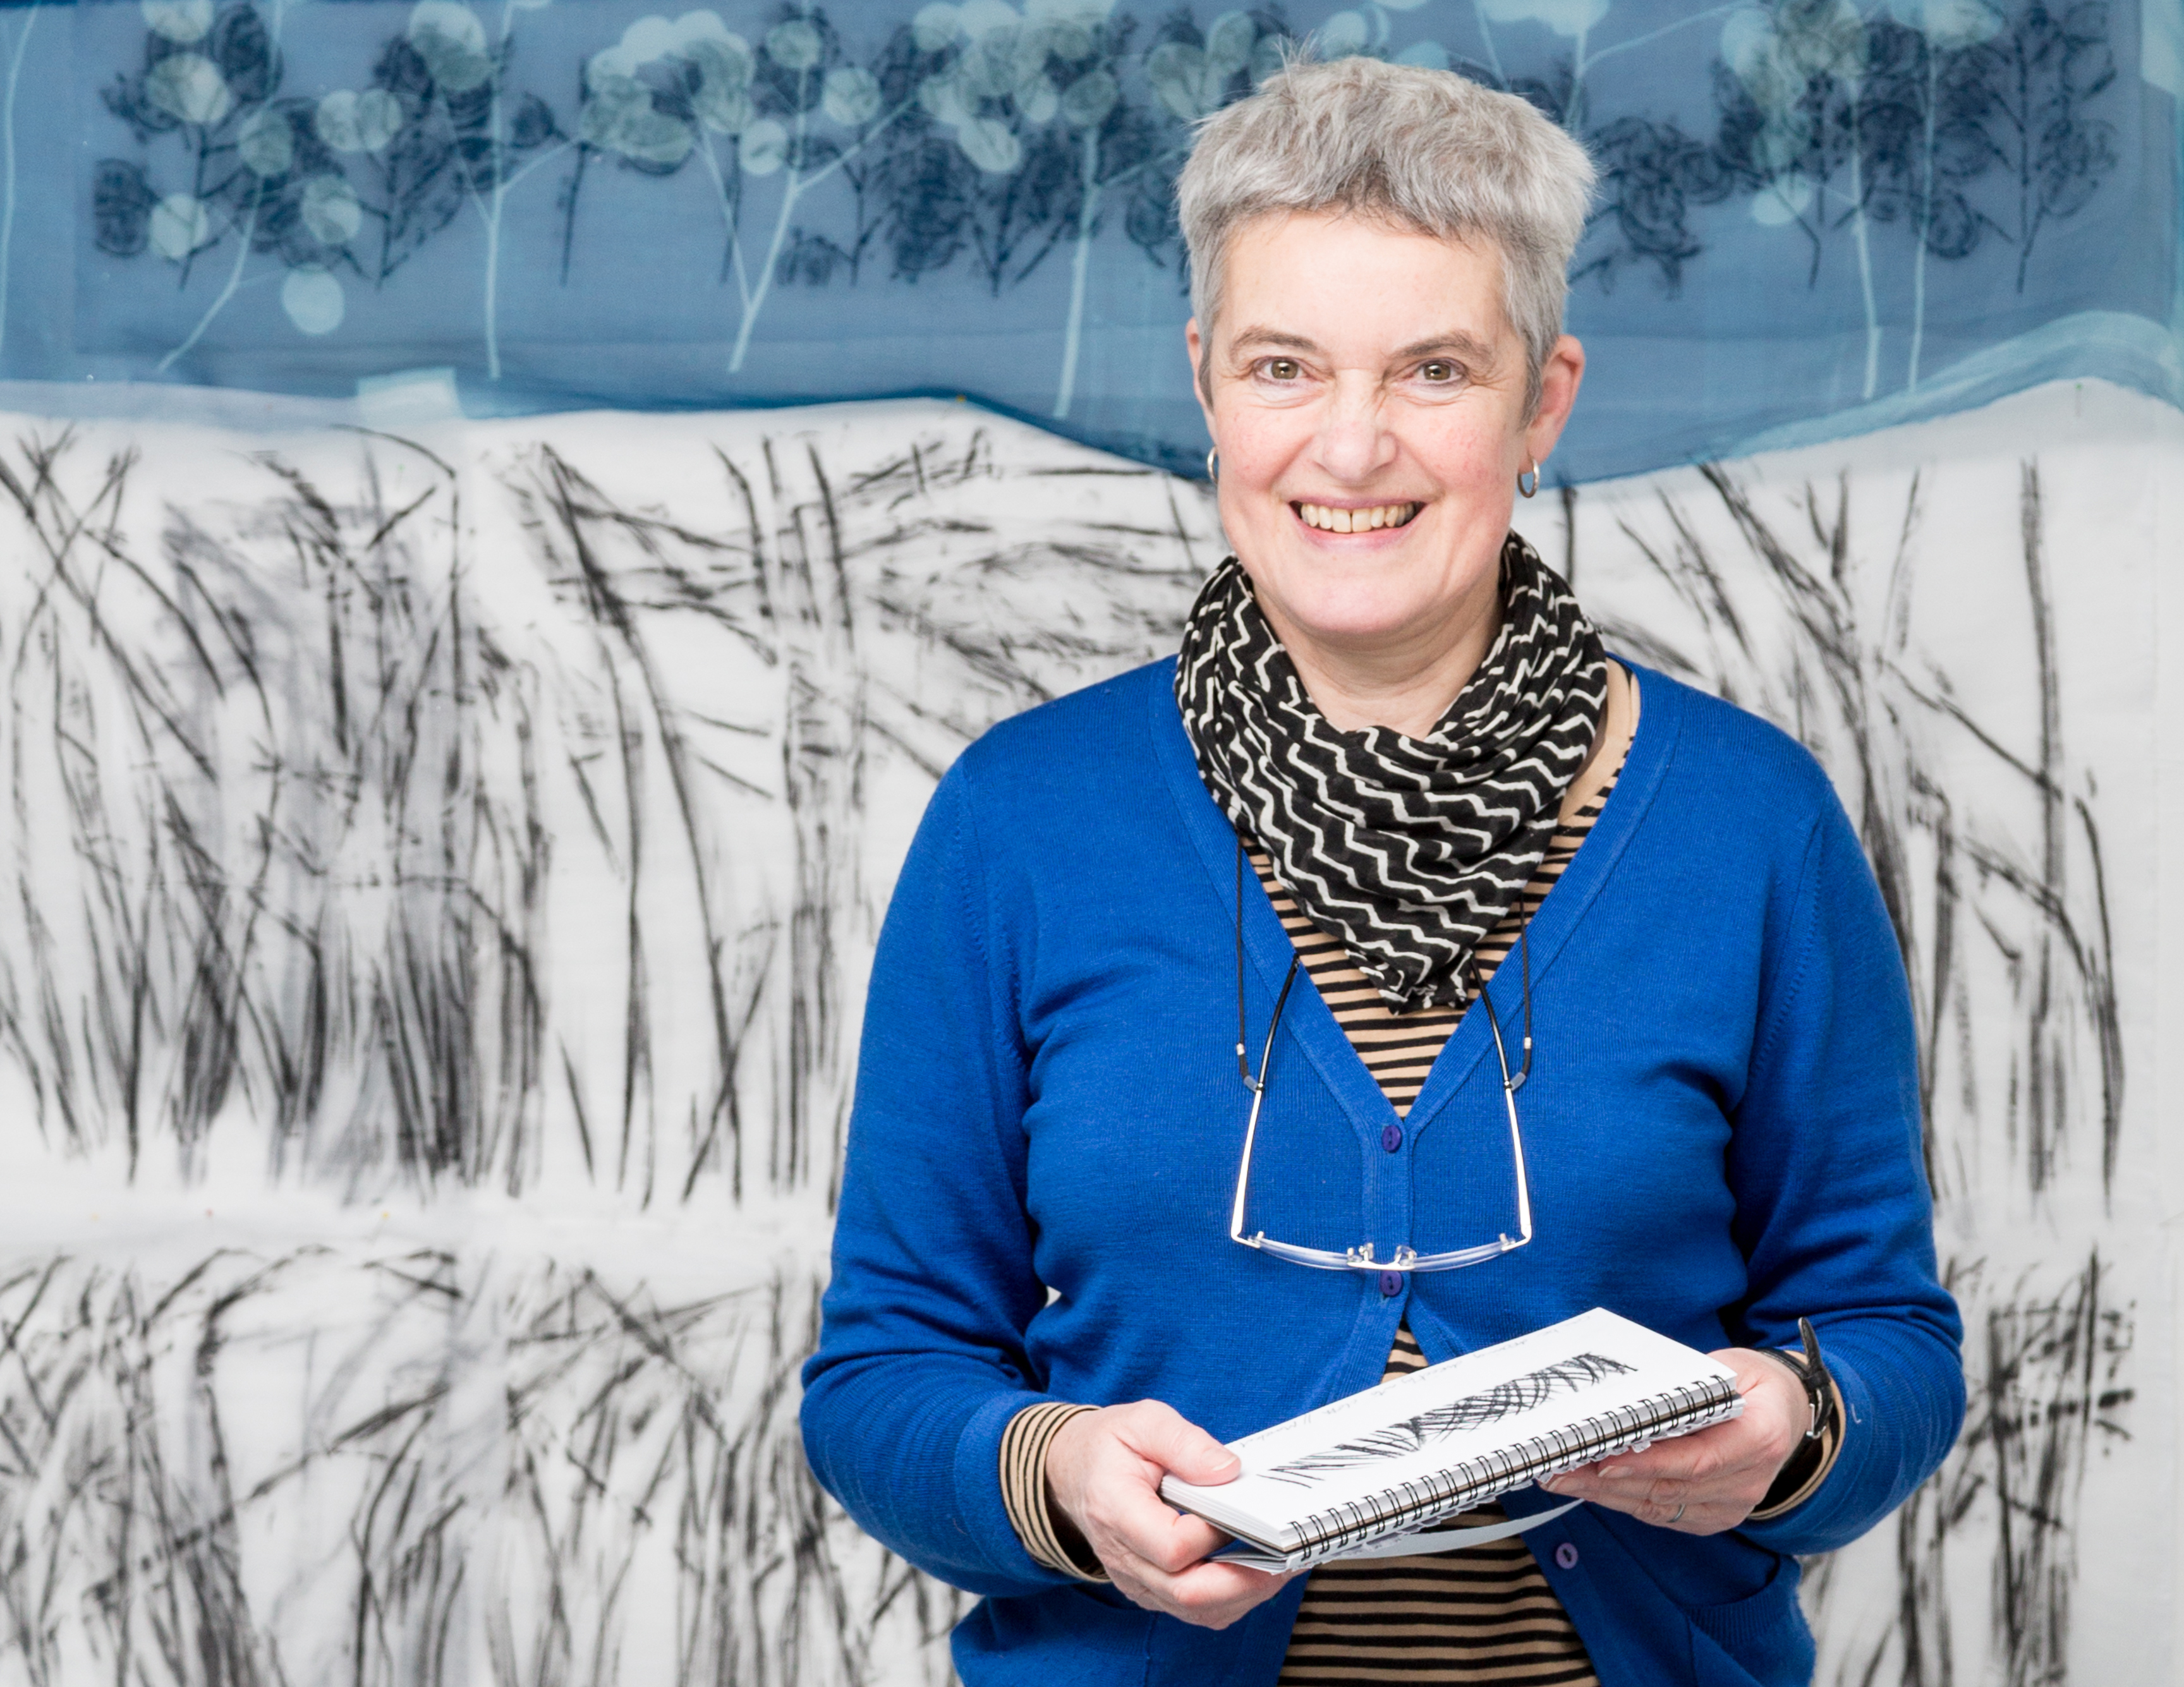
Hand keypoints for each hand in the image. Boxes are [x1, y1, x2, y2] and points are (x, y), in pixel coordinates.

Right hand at [1045, 1400, 1298, 1627]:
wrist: (1075, 1473)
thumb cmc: (1111, 1446)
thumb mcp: (1144, 1422)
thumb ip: (1185, 1443)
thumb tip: (1228, 1470)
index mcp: (1115, 1511)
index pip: (1172, 1547)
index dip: (1212, 1533)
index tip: (1237, 1507)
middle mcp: (1123, 1558)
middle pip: (1188, 1593)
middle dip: (1246, 1580)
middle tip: (1286, 1554)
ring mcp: (1137, 1581)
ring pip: (1197, 1611)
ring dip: (1246, 1593)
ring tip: (1280, 1563)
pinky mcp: (1151, 1590)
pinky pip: (1196, 1610)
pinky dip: (1232, 1598)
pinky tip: (1255, 1570)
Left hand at [1539, 1349, 1807, 1532]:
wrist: (1787, 1413)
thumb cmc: (1752, 1383)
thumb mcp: (1729, 1368)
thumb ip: (1688, 1387)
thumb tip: (1631, 1399)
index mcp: (1760, 1439)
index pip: (1697, 1460)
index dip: (1649, 1464)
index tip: (1604, 1460)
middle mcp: (1749, 1481)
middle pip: (1670, 1488)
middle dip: (1609, 1481)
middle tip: (1561, 1467)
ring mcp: (1734, 1504)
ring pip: (1661, 1505)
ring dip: (1606, 1494)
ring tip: (1562, 1477)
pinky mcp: (1716, 1516)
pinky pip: (1664, 1514)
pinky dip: (1624, 1501)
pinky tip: (1590, 1488)